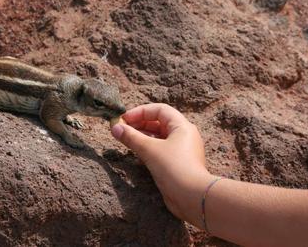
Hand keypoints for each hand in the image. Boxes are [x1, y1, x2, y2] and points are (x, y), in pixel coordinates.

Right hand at [111, 103, 213, 224]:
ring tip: (126, 139)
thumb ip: (131, 137)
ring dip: (142, 136)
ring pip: (159, 137)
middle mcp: (184, 135)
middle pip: (158, 122)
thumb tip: (115, 127)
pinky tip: (136, 153)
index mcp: (182, 126)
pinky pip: (160, 150)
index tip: (124, 119)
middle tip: (121, 129)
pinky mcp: (177, 164)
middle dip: (139, 124)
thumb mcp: (149, 149)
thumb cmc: (174, 167)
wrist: (192, 197)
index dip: (140, 112)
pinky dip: (147, 148)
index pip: (159, 110)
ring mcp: (182, 150)